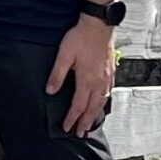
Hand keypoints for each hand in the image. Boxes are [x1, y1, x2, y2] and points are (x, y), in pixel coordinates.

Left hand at [47, 17, 117, 134]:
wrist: (99, 26)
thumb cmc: (80, 38)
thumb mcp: (64, 55)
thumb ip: (57, 74)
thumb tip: (50, 91)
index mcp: (87, 80)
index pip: (78, 105)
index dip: (72, 118)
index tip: (66, 128)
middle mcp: (99, 82)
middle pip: (92, 108)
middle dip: (85, 122)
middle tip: (80, 133)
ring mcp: (107, 78)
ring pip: (101, 102)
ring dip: (94, 115)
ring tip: (89, 123)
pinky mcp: (110, 73)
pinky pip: (107, 93)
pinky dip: (103, 103)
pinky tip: (100, 104)